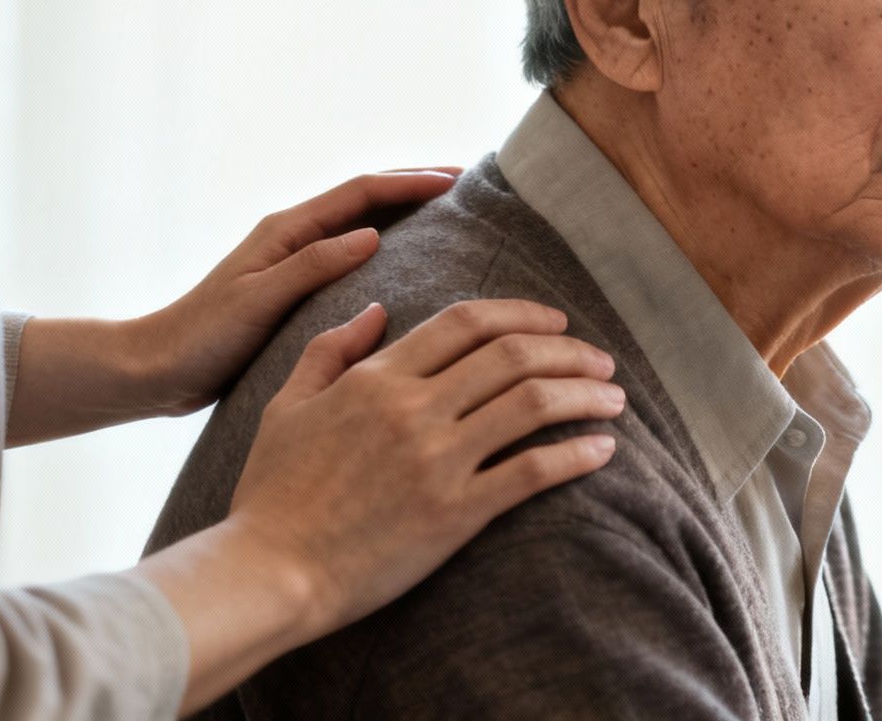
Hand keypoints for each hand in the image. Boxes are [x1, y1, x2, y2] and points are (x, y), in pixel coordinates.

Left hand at [132, 168, 463, 416]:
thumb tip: (372, 236)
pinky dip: (388, 245)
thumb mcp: (258, 302)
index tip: (456, 180)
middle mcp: (293, 237)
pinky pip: (353, 255)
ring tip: (451, 214)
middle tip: (466, 183)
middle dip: (415, 184)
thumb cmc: (201, 339)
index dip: (410, 182)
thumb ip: (313, 267)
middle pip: (365, 197)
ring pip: (361, 222)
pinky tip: (410, 264)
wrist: (156, 369)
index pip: (361, 192)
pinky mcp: (296, 288)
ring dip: (405, 211)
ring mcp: (295, 261)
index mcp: (286, 231)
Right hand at [234, 300, 622, 632]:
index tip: (557, 323)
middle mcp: (414, 409)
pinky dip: (576, 454)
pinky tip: (603, 449)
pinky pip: (532, 472)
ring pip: (533, 403)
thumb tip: (374, 308)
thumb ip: (329, 351)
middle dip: (570, 350)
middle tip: (601, 360)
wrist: (266, 572)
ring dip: (585, 394)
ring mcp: (437, 460)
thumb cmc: (271, 495)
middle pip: (514, 354)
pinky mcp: (454, 513)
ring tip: (615, 399)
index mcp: (378, 378)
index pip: (468, 322)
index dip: (523, 314)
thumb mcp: (285, 407)